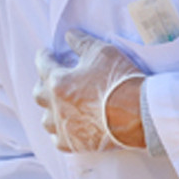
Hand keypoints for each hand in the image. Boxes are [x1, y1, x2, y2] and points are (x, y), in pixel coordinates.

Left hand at [33, 30, 145, 152]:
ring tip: (58, 104)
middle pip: (39, 93)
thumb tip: (69, 35)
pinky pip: (58, 139)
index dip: (44, 56)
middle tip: (52, 78)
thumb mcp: (103, 52)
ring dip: (50, 109)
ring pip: (46, 119)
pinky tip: (67, 127)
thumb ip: (82, 42)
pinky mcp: (74, 144)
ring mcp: (64, 126)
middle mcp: (56, 105)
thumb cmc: (121, 80)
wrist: (140, 113)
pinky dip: (60, 132)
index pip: (42, 65)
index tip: (46, 53)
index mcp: (58, 82)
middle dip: (43, 83)